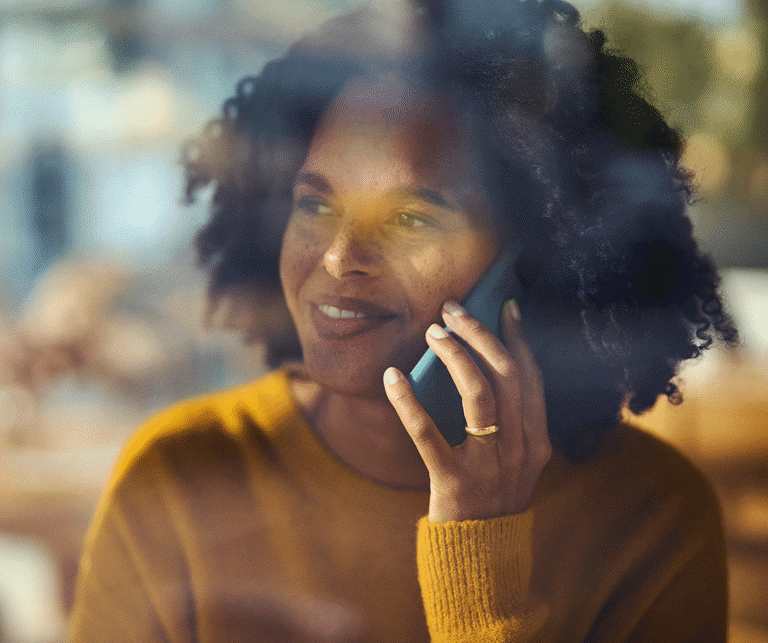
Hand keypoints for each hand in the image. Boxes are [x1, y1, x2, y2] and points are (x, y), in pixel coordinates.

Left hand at [383, 300, 550, 521]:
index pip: (531, 376)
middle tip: (452, 309)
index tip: (506, 305)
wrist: (480, 558)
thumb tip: (478, 363)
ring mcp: (489, 466)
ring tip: (432, 331)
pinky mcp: (453, 483)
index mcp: (536, 440)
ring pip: (479, 395)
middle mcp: (520, 450)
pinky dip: (408, 402)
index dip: (519, 338)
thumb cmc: (490, 497)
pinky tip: (392, 377)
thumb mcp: (512, 460)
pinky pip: (427, 434)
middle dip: (480, 333)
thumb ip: (507, 420)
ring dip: (455, 356)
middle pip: (506, 375)